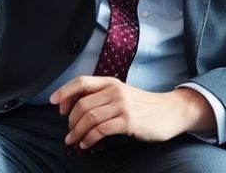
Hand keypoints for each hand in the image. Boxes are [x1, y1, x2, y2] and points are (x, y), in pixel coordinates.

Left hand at [50, 77, 215, 148]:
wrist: (171, 111)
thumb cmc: (144, 105)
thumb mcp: (122, 94)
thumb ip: (102, 96)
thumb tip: (75, 107)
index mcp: (111, 82)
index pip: (81, 82)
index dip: (64, 92)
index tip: (54, 104)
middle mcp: (115, 91)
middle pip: (82, 104)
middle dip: (70, 121)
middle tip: (69, 131)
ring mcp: (123, 106)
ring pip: (89, 118)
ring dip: (77, 132)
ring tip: (73, 140)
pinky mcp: (128, 121)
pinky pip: (101, 130)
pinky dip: (89, 139)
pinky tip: (86, 144)